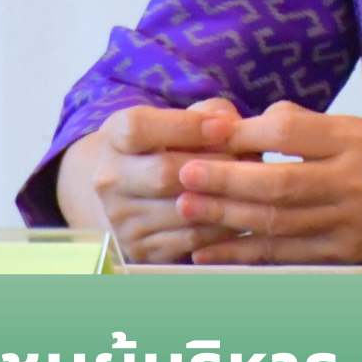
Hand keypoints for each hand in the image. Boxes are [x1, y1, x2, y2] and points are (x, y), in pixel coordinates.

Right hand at [56, 99, 243, 262]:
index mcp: (113, 138)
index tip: (223, 126)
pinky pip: (190, 239)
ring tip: (252, 186)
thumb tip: (229, 123)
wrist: (127, 194)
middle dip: (213, 166)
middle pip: (162, 173)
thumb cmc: (164, 147)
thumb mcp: (175, 120)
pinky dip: (221, 227)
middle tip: (249, 161)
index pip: (139, 128)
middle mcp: (109, 178)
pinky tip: (240, 213)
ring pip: (181, 210)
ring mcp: (122, 218)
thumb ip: (206, 113)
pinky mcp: (140, 248)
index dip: (185, 127)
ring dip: (223, 199)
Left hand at [173, 101, 361, 264]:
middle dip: (226, 177)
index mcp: (353, 140)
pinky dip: (243, 254)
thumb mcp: (357, 129)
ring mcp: (347, 224)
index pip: (293, 131)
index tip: (208, 131)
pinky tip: (208, 251)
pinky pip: (285, 255)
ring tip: (186, 205)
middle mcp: (351, 182)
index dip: (247, 131)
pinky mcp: (341, 256)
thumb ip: (303, 125)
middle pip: (280, 181)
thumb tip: (240, 125)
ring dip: (226, 215)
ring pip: (277, 221)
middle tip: (184, 171)